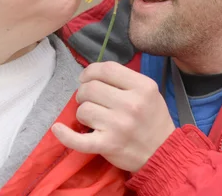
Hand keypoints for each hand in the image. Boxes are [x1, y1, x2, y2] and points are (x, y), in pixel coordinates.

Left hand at [52, 61, 175, 171]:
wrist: (163, 152)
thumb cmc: (152, 119)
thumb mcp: (148, 92)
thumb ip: (124, 80)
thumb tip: (90, 74)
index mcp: (142, 87)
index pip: (106, 69)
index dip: (90, 71)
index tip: (86, 78)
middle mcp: (131, 104)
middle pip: (90, 88)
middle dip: (84, 93)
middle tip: (90, 101)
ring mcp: (119, 125)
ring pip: (83, 109)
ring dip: (84, 113)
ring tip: (94, 119)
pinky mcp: (108, 145)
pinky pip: (79, 139)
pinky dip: (65, 135)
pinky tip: (58, 129)